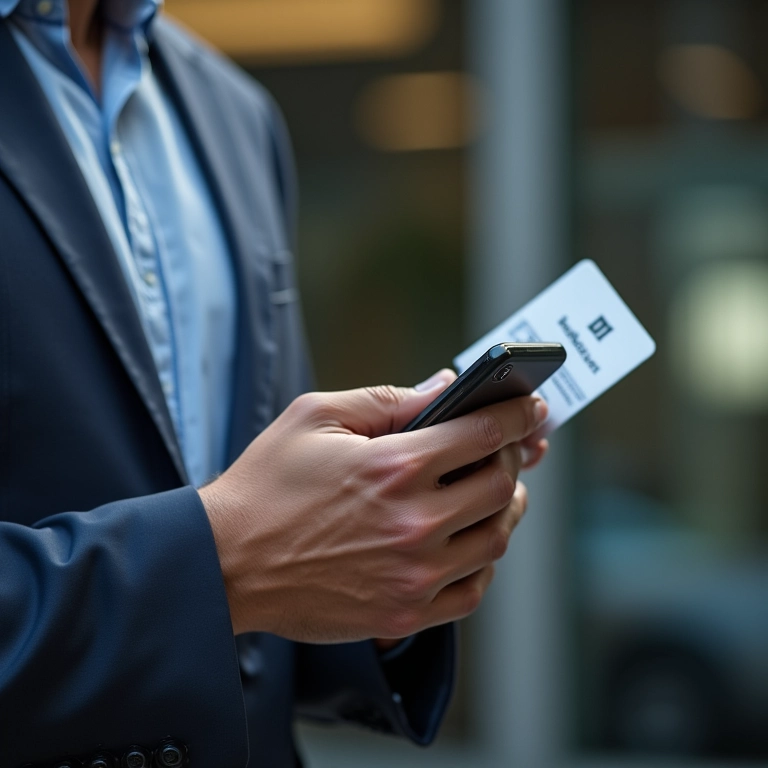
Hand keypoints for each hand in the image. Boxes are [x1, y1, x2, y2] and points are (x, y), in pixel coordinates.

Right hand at [199, 371, 547, 641]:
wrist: (225, 563)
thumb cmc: (265, 484)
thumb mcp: (315, 417)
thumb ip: (388, 399)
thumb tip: (444, 384)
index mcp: (394, 465)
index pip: (483, 432)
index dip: (517, 415)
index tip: (531, 409)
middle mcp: (414, 521)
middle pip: (500, 484)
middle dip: (513, 458)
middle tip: (511, 448)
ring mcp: (413, 574)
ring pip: (496, 538)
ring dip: (506, 508)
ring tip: (498, 491)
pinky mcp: (404, 613)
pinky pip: (473, 591)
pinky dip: (485, 562)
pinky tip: (473, 542)